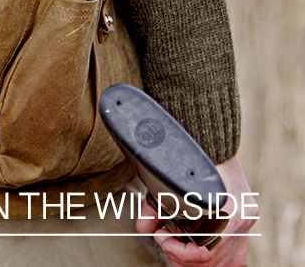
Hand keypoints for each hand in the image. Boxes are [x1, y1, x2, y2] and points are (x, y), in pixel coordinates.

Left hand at [135, 155, 258, 265]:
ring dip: (199, 260)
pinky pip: (235, 254)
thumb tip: (142, 227)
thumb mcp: (169, 179)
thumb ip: (155, 206)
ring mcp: (248, 221)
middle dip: (186, 258)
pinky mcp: (247, 220)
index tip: (162, 236)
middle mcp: (243, 219)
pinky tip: (195, 247)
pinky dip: (215, 257)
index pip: (205, 251)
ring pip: (227, 263)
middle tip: (166, 242)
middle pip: (215, 261)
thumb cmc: (193, 155)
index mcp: (229, 209)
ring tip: (178, 245)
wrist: (213, 135)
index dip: (179, 251)